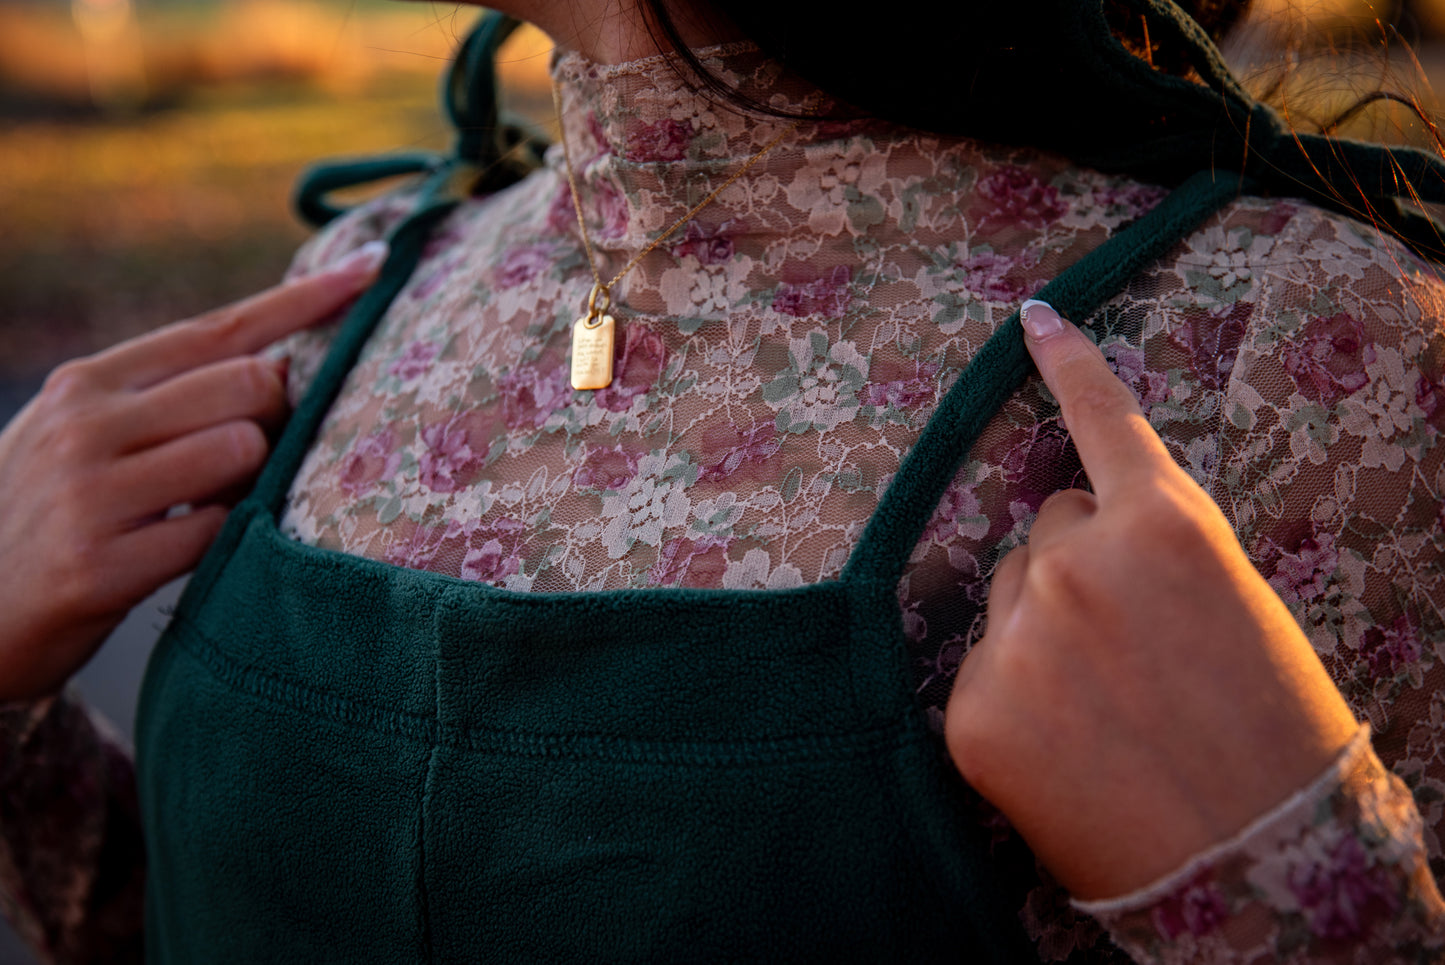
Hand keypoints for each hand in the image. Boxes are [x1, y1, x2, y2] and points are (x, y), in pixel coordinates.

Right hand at [0, 241, 387, 701]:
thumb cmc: (49, 514)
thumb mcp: (84, 434)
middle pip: (250, 383)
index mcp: (90, 381)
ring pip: (243, 451)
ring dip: (252, 483)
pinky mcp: (99, 567)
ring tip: (207, 506)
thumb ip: (167, 398)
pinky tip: (184, 550)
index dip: (304, 300)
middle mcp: (86, 424)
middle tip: (252, 456)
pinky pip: (217, 531)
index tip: (374, 268)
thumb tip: (276, 367)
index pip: (220, 328)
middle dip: (279, 416)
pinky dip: (224, 540)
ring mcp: (90, 494)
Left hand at [944, 300, 1358, 900]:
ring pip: (1011, 593)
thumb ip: (1151, 548)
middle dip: (1082, 565)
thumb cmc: (1273, 734)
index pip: (1102, 419)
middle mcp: (1075, 561)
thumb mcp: (1234, 605)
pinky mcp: (971, 708)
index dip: (1069, 361)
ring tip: (1107, 705)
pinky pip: (983, 670)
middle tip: (1137, 645)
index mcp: (1163, 525)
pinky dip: (1014, 697)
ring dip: (1044, 626)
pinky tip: (1066, 747)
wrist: (1259, 869)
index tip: (1032, 315)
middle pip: (1048, 526)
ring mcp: (1016, 634)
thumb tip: (1078, 526)